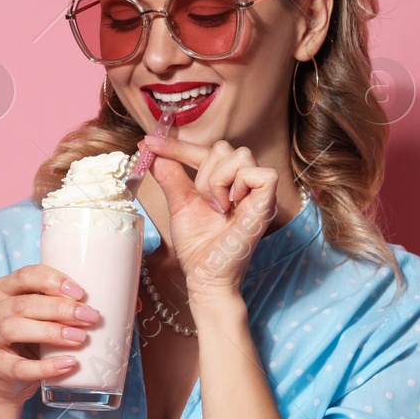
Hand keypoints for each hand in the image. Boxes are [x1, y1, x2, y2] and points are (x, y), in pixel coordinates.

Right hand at [0, 265, 101, 406]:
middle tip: (90, 317)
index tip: (81, 292)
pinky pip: (20, 367)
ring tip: (80, 338)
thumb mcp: (42, 317)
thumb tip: (125, 303)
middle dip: (60, 309)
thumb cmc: (31, 341)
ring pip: (15, 329)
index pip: (25, 276)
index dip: (52, 281)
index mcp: (2, 290)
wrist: (6, 381)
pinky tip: (68, 364)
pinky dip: (46, 367)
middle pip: (23, 304)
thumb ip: (67, 305)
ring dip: (52, 332)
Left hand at [140, 133, 280, 299]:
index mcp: (227, 182)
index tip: (151, 142)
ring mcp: (259, 193)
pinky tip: (230, 206)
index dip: (179, 146)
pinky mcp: (268, 203)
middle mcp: (245, 184)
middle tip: (203, 202)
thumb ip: (169, 176)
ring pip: (240, 154)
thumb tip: (152, 150)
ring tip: (217, 207)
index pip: (207, 150)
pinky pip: (261, 173)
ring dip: (217, 181)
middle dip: (203, 173)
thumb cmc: (198, 246)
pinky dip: (238, 185)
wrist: (204, 276)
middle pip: (224, 147)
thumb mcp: (179, 204)